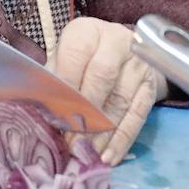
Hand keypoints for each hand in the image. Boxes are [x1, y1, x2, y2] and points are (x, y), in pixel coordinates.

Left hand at [49, 18, 167, 164]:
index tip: (55, 117)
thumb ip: (51, 82)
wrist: (120, 54)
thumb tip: (37, 113)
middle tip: (71, 142)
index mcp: (87, 32)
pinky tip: (109, 157)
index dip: (65, 88)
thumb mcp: (63, 61)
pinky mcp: (151, 85)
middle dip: (85, 113)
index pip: (75, 56)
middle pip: (102, 77)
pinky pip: (138, 115)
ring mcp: (138, 63)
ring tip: (86, 156)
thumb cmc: (82, 61)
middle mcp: (116, 40)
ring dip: (102, 133)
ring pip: (120, 100)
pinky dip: (122, 139)